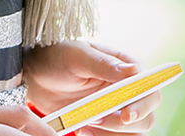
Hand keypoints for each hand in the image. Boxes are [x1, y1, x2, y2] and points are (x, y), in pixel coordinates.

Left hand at [23, 41, 160, 134]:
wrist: (36, 73)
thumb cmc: (56, 57)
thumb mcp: (76, 56)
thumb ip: (102, 64)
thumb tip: (133, 70)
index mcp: (126, 66)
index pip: (149, 88)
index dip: (142, 104)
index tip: (126, 115)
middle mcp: (127, 88)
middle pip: (146, 115)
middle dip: (124, 123)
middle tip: (96, 119)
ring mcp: (118, 106)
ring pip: (134, 130)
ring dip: (113, 133)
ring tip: (86, 124)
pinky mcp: (106, 121)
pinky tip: (83, 129)